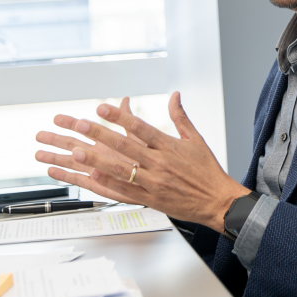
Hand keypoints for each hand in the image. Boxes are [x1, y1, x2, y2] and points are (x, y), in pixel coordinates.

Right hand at [35, 97, 143, 203]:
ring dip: (55, 158)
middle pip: (72, 145)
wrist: (159, 178)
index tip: (56, 118)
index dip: (70, 123)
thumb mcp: (140, 135)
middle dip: (55, 140)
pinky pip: (80, 180)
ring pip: (72, 162)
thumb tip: (125, 100)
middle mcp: (99, 154)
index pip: (84, 130)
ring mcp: (97, 169)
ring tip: (39, 154)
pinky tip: (52, 172)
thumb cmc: (149, 158)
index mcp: (106, 142)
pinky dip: (66, 176)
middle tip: (39, 135)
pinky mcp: (100, 185)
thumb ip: (128, 120)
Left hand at [36, 92, 248, 231]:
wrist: (218, 201)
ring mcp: (153, 183)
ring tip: (78, 151)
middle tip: (81, 124)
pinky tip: (93, 176)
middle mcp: (159, 164)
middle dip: (101, 134)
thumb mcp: (196, 140)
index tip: (102, 108)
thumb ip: (180, 117)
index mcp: (169, 147)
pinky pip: (125, 191)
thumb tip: (174, 95)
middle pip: (125, 147)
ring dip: (98, 160)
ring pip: (121, 170)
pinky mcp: (151, 200)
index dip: (120, 116)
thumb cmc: (207, 171)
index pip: (140, 128)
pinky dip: (109, 183)